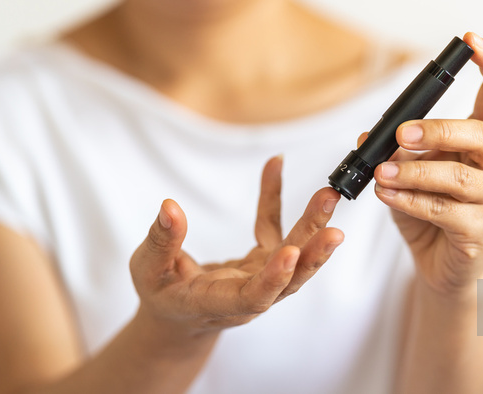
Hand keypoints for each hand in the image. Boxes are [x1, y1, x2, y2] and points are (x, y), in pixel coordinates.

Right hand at [129, 156, 342, 337]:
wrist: (177, 317)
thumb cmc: (160, 295)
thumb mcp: (147, 270)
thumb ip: (160, 241)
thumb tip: (169, 207)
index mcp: (216, 303)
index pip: (253, 297)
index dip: (274, 278)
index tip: (291, 252)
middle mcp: (247, 296)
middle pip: (289, 279)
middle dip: (312, 253)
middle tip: (334, 228)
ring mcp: (260, 278)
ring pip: (294, 255)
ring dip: (312, 226)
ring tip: (328, 196)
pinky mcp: (262, 262)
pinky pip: (272, 228)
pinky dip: (272, 198)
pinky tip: (274, 165)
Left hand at [369, 32, 482, 297]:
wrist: (440, 263)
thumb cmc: (429, 211)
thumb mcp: (407, 174)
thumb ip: (395, 152)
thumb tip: (369, 137)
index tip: (471, 40)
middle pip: (481, 135)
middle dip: (438, 131)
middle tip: (402, 134)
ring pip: (458, 178)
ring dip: (414, 173)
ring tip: (382, 173)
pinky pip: (444, 210)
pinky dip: (410, 200)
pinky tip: (388, 195)